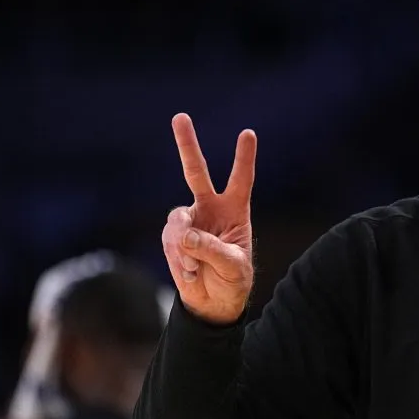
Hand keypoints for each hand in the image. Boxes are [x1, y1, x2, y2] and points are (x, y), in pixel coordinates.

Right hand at [161, 113, 256, 324]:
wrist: (213, 303)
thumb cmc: (233, 280)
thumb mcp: (232, 266)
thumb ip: (211, 249)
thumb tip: (185, 234)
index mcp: (235, 210)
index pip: (241, 179)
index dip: (244, 158)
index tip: (248, 133)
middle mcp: (210, 209)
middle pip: (196, 172)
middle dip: (187, 145)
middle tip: (180, 116)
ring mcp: (190, 221)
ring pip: (178, 220)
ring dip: (185, 247)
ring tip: (196, 269)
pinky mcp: (173, 237)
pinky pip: (171, 240)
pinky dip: (179, 259)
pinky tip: (190, 273)